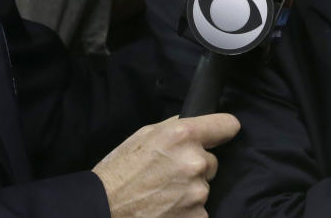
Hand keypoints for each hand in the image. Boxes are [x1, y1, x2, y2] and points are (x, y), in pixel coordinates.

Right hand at [92, 113, 239, 217]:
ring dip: (189, 190)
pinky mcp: (196, 216)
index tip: (221, 134)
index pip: (227, 125)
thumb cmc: (119, 171)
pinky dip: (186, 211)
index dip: (222, 130)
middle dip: (195, 166)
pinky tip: (166, 208)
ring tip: (163, 194)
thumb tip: (198, 123)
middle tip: (168, 174)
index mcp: (183, 135)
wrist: (103, 209)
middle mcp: (194, 161)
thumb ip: (177, 127)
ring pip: (204, 186)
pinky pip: (200, 210)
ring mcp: (197, 192)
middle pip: (211, 161)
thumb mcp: (146, 135)